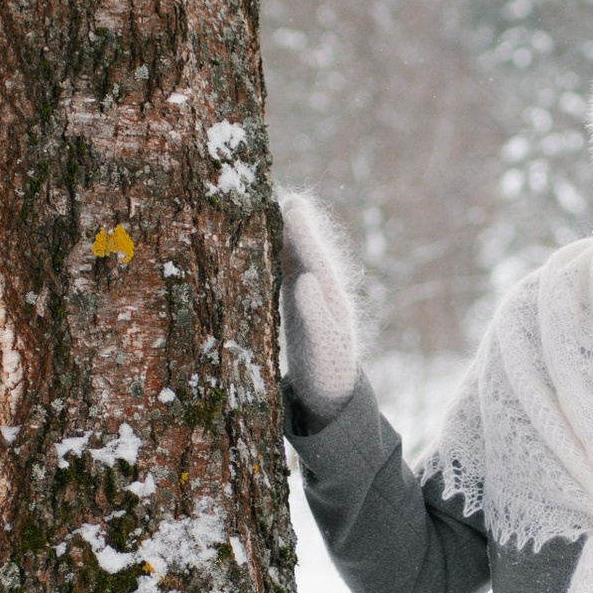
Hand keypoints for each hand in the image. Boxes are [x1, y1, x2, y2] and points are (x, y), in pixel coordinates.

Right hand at [277, 194, 360, 422]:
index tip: (292, 207)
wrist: (331, 396)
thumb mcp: (322, 347)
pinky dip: (274, 257)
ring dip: (283, 235)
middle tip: (282, 196)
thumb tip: (306, 278)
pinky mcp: (296, 307)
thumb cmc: (327, 374)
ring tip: (269, 209)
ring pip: (295, 259)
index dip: (303, 234)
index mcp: (331, 299)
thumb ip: (316, 315)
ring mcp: (309, 298)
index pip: (315, 259)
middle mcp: (321, 292)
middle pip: (306, 251)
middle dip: (294, 225)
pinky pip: (284, 274)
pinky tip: (261, 245)